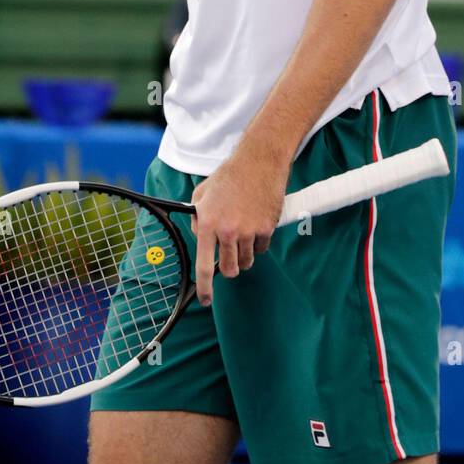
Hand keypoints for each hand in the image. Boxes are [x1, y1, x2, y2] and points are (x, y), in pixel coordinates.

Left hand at [190, 143, 289, 305]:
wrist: (258, 162)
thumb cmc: (228, 176)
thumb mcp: (202, 194)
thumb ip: (196, 218)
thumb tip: (199, 237)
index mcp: (207, 224)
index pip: (204, 265)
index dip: (205, 288)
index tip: (205, 300)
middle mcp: (228, 231)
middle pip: (230, 269)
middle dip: (230, 269)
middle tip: (230, 258)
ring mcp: (249, 231)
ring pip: (247, 260)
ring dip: (244, 254)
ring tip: (243, 233)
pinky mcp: (266, 228)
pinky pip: (261, 248)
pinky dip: (258, 243)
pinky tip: (255, 224)